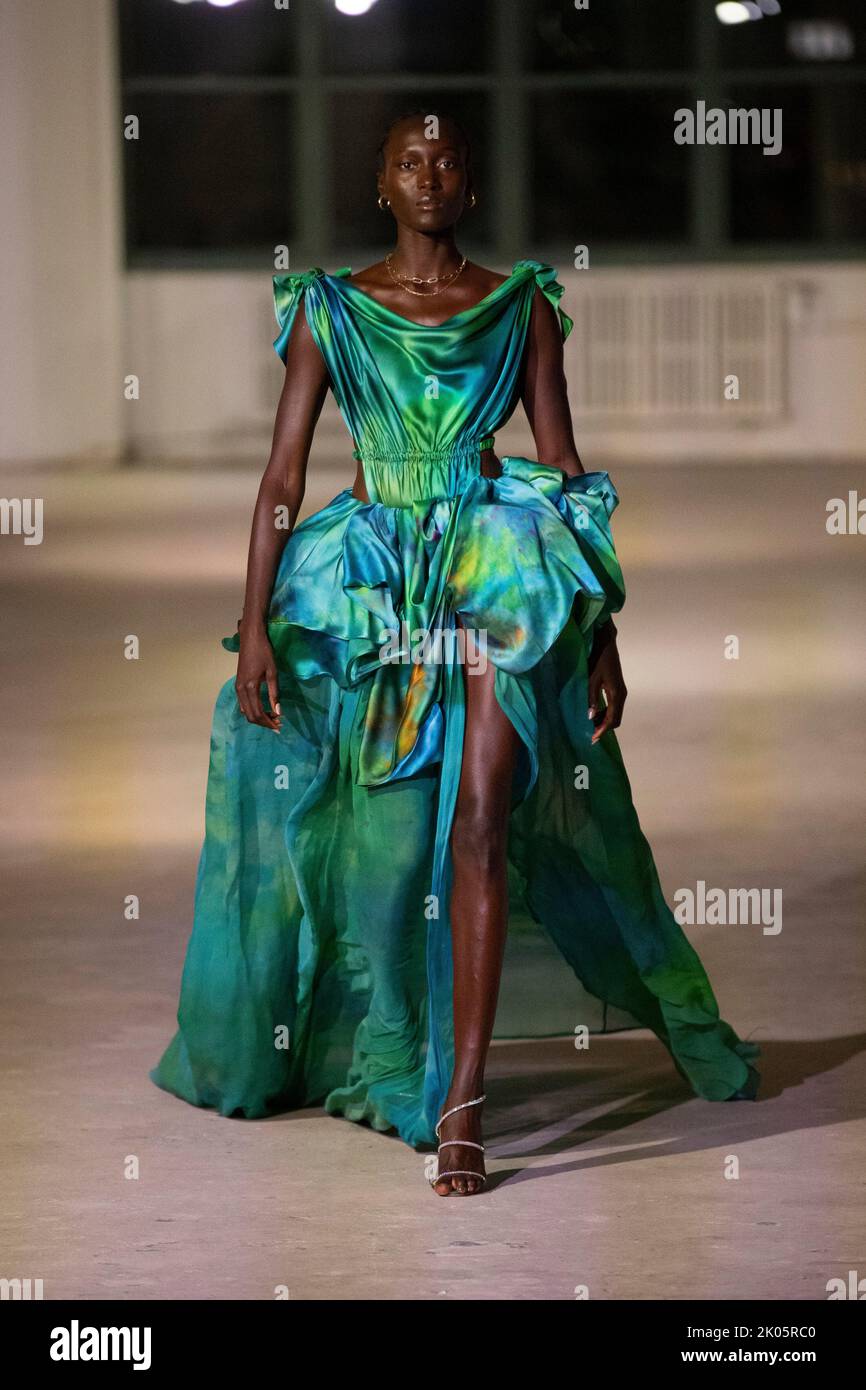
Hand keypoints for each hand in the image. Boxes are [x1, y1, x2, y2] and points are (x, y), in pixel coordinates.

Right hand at [235, 620, 280, 731]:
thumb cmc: (264, 652)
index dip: (268, 722)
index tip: (279, 726)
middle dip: (264, 722)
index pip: (258, 713)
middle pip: (250, 715)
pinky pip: (243, 704)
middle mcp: (240, 690)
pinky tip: (264, 709)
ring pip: (246, 711)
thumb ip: (274, 693)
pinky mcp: (238, 685)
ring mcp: (237, 688)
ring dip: (259, 717)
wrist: (250, 638)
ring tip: (273, 717)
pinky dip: (253, 710)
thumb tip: (278, 711)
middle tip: (278, 724)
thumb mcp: (272, 673)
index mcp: (249, 687)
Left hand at [587, 623, 626, 744]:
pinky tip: (594, 714)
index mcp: (616, 694)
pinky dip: (604, 713)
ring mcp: (620, 692)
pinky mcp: (617, 689)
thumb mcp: (592, 678)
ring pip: (615, 713)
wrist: (606, 643)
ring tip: (590, 726)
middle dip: (604, 728)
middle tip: (590, 735)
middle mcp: (621, 695)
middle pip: (616, 719)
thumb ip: (591, 698)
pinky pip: (613, 706)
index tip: (592, 739)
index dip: (602, 730)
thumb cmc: (598, 659)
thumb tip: (590, 716)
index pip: (612, 720)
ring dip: (604, 721)